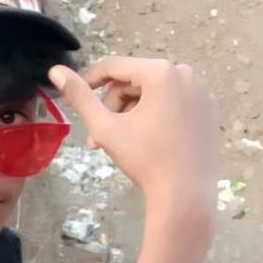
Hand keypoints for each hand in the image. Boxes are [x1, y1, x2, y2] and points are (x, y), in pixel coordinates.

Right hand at [49, 57, 218, 228]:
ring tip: (119, 144)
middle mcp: (185, 74)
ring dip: (129, 113)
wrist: (185, 195)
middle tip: (97, 139)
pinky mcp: (207, 110)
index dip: (89, 81)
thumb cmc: (145, 160)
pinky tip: (145, 141)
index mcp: (161, 72)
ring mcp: (200, 91)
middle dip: (112, 107)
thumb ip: (80, 97)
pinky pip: (171, 103)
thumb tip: (55, 71)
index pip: (115, 66)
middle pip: (134, 81)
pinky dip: (153, 116)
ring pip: (152, 93)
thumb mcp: (106, 127)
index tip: (72, 99)